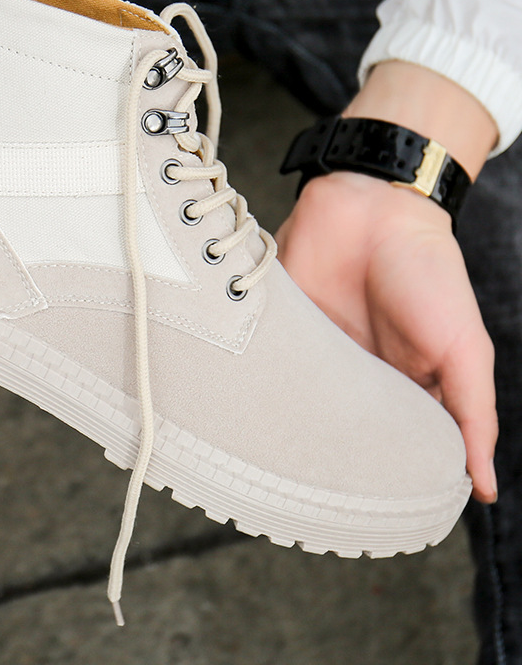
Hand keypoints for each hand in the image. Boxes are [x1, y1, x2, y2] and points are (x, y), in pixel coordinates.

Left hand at [276, 61, 499, 502]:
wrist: (372, 205)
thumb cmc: (427, 272)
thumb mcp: (462, 347)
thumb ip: (472, 412)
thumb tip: (481, 486)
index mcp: (400, 383)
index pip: (389, 442)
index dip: (380, 477)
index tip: (366, 517)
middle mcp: (353, 373)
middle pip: (334, 429)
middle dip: (321, 461)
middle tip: (306, 506)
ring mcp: (314, 352)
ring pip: (294, 404)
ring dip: (284, 430)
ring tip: (268, 471)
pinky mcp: (281, 328)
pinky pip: (265, 365)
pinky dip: (253, 388)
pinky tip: (241, 418)